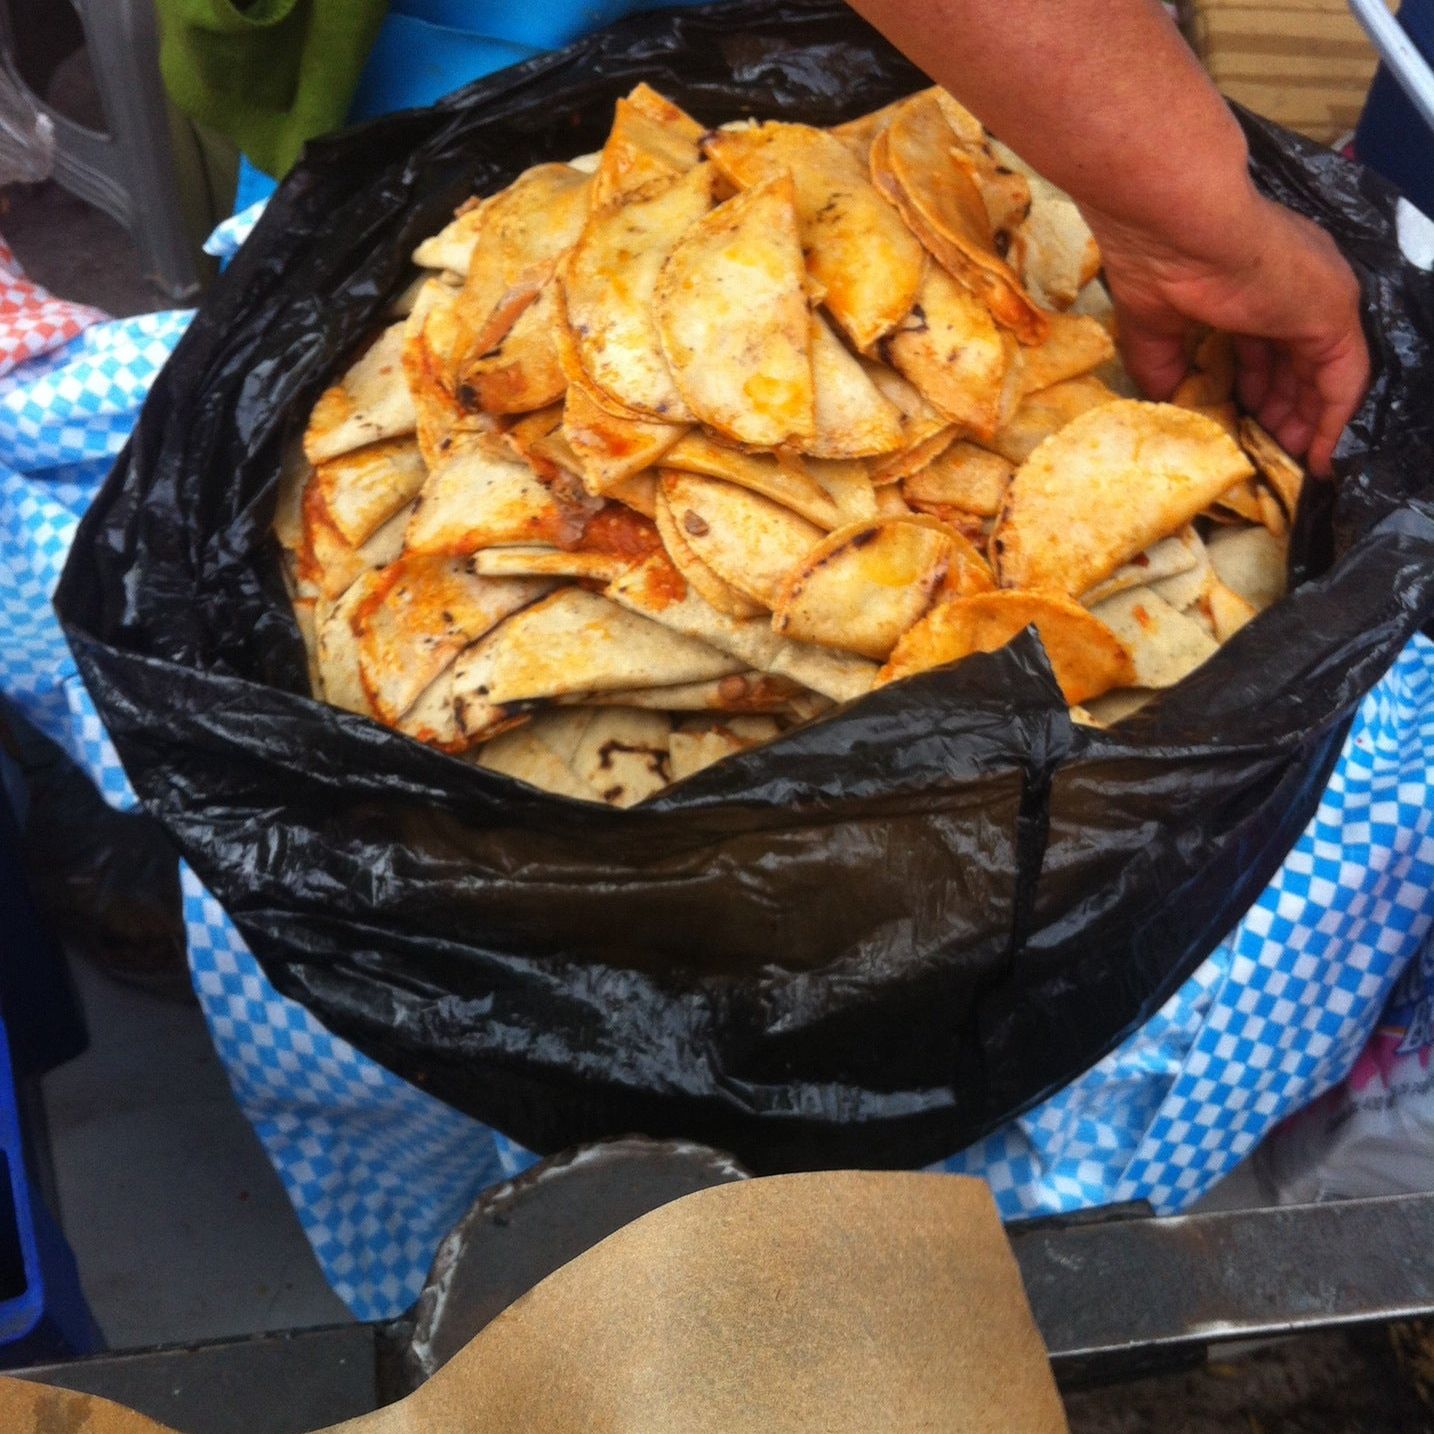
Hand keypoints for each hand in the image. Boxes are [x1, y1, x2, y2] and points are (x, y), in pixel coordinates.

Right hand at [1086, 192, 1368, 474]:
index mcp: (1252, 283)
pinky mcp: (1332, 318)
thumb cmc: (1157, 266)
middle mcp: (1294, 287)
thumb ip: (1163, 366)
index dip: (1256, 384)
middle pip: (1298, 358)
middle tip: (1268, 445)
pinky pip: (1343, 384)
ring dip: (1309, 421)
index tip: (1242, 418)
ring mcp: (1317, 300)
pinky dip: (1334, 424)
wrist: (1177, 230)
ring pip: (1324, 374)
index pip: (1266, 341)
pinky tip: (1319, 458)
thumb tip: (1166, 402)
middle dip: (1284, 406)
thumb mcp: (1153, 330)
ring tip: (1291, 457)